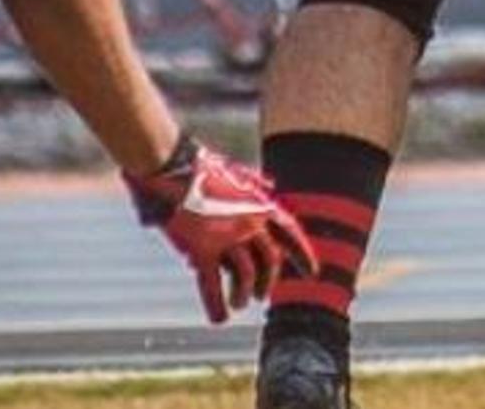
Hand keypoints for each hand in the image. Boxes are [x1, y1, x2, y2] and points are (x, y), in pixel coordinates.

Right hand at [126, 136, 315, 321]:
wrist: (172, 166)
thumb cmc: (200, 166)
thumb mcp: (234, 170)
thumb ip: (254, 182)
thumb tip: (271, 184)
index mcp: (260, 203)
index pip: (291, 233)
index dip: (304, 255)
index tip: (313, 273)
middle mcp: (249, 222)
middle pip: (270, 260)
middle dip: (269, 281)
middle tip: (262, 295)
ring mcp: (227, 237)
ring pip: (246, 276)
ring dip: (244, 295)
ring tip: (239, 304)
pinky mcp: (201, 249)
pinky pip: (212, 285)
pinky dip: (216, 304)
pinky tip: (218, 319)